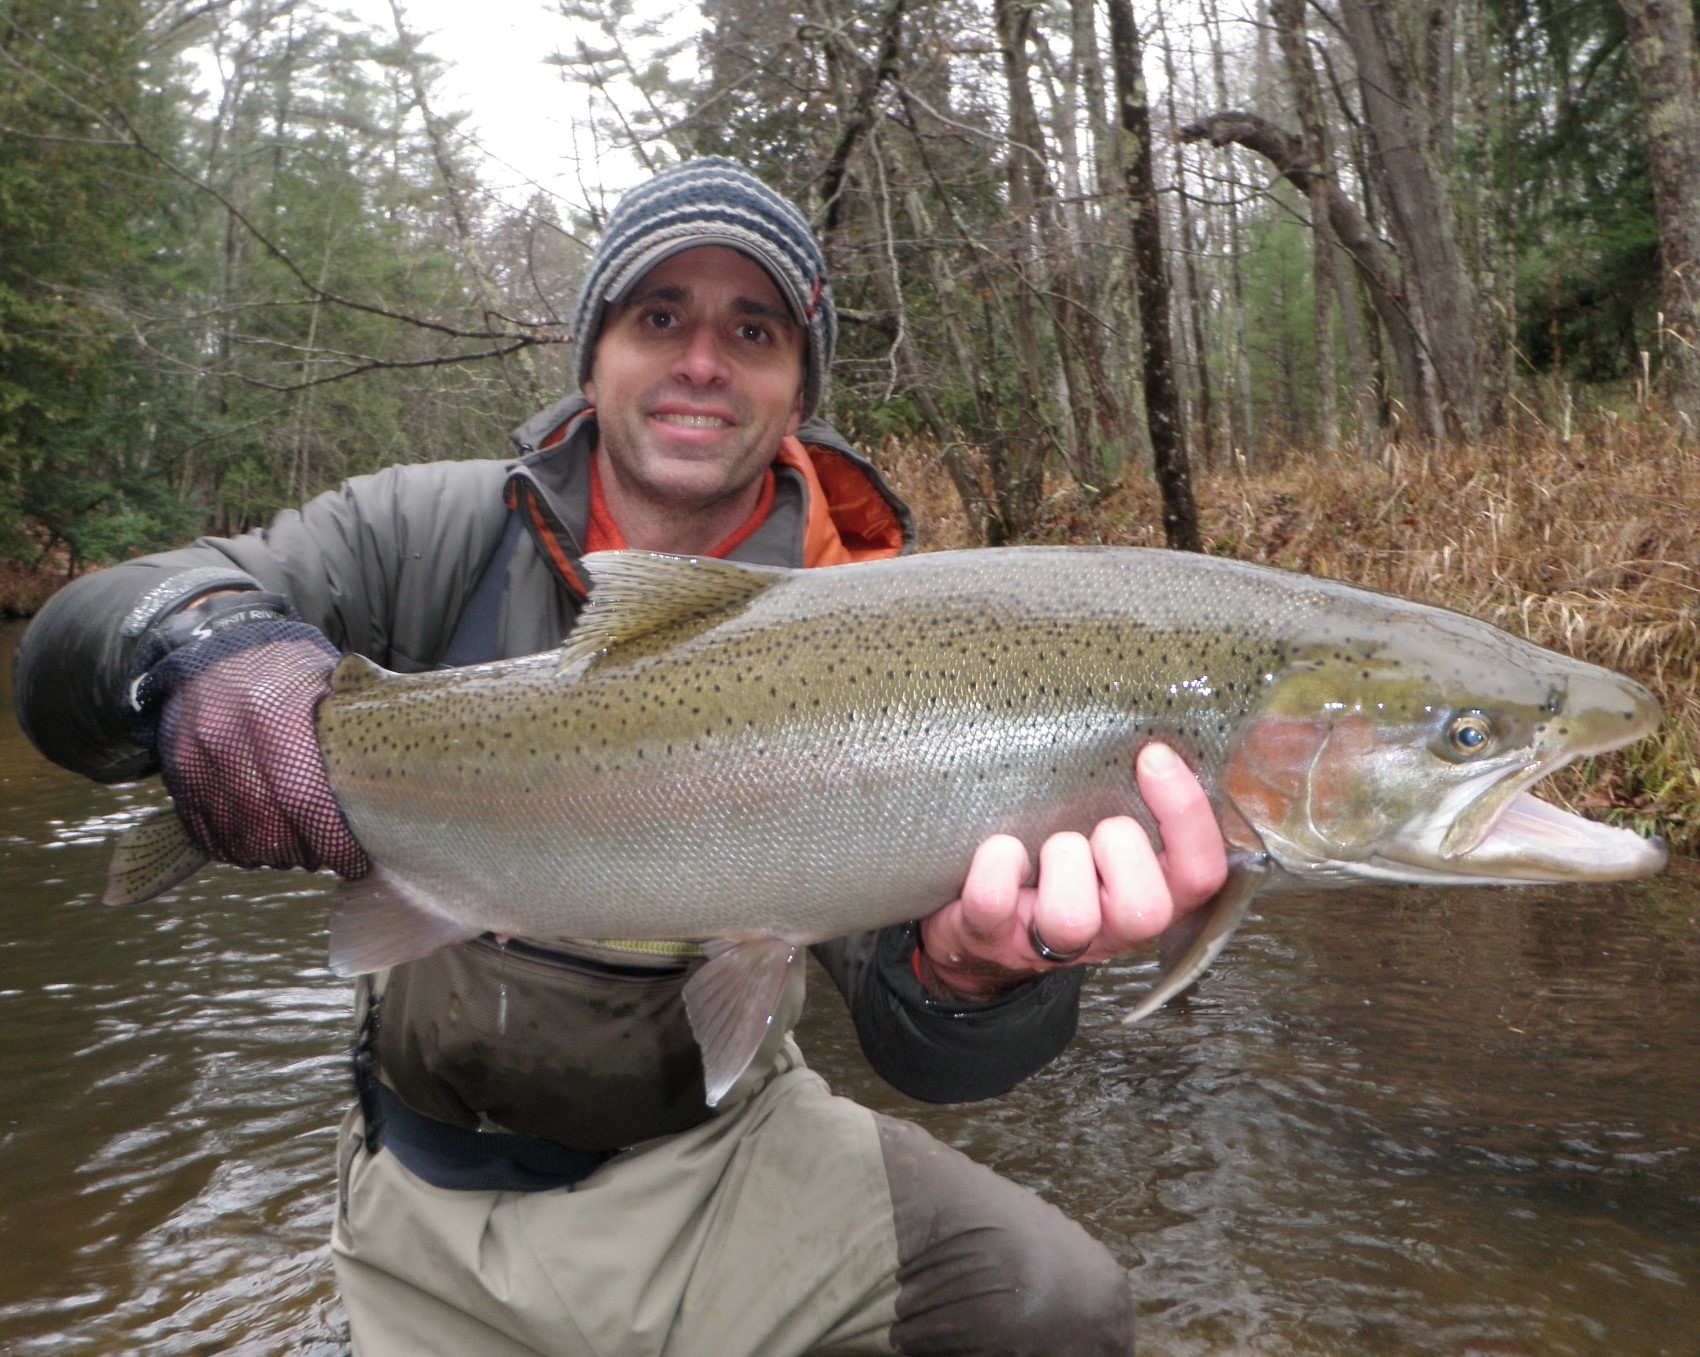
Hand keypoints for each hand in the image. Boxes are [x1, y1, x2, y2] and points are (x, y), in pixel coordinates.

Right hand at [127, 598, 369, 877]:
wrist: (210, 642)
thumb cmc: (284, 665)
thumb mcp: (325, 678)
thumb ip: (354, 724)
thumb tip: (396, 776)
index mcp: (272, 712)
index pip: (304, 799)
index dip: (332, 840)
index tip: (356, 860)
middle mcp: (226, 738)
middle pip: (268, 829)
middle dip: (305, 853)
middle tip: (328, 856)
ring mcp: (195, 758)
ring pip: (237, 837)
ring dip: (273, 856)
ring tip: (299, 850)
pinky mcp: (178, 774)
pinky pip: (207, 833)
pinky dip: (237, 848)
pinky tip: (262, 842)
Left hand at [915, 743, 1226, 1001]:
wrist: (980, 925)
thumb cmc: (1055, 861)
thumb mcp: (1105, 832)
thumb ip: (1133, 801)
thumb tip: (1150, 736)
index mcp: (1148, 897)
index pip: (1200, 874)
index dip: (1188, 815)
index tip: (1154, 755)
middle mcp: (1107, 932)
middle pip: (1147, 910)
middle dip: (1120, 846)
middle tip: (1094, 828)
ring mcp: (1047, 942)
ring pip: (1073, 918)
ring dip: (1062, 860)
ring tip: (1046, 847)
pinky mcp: (988, 936)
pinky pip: (994, 902)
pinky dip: (996, 864)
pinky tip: (1000, 848)